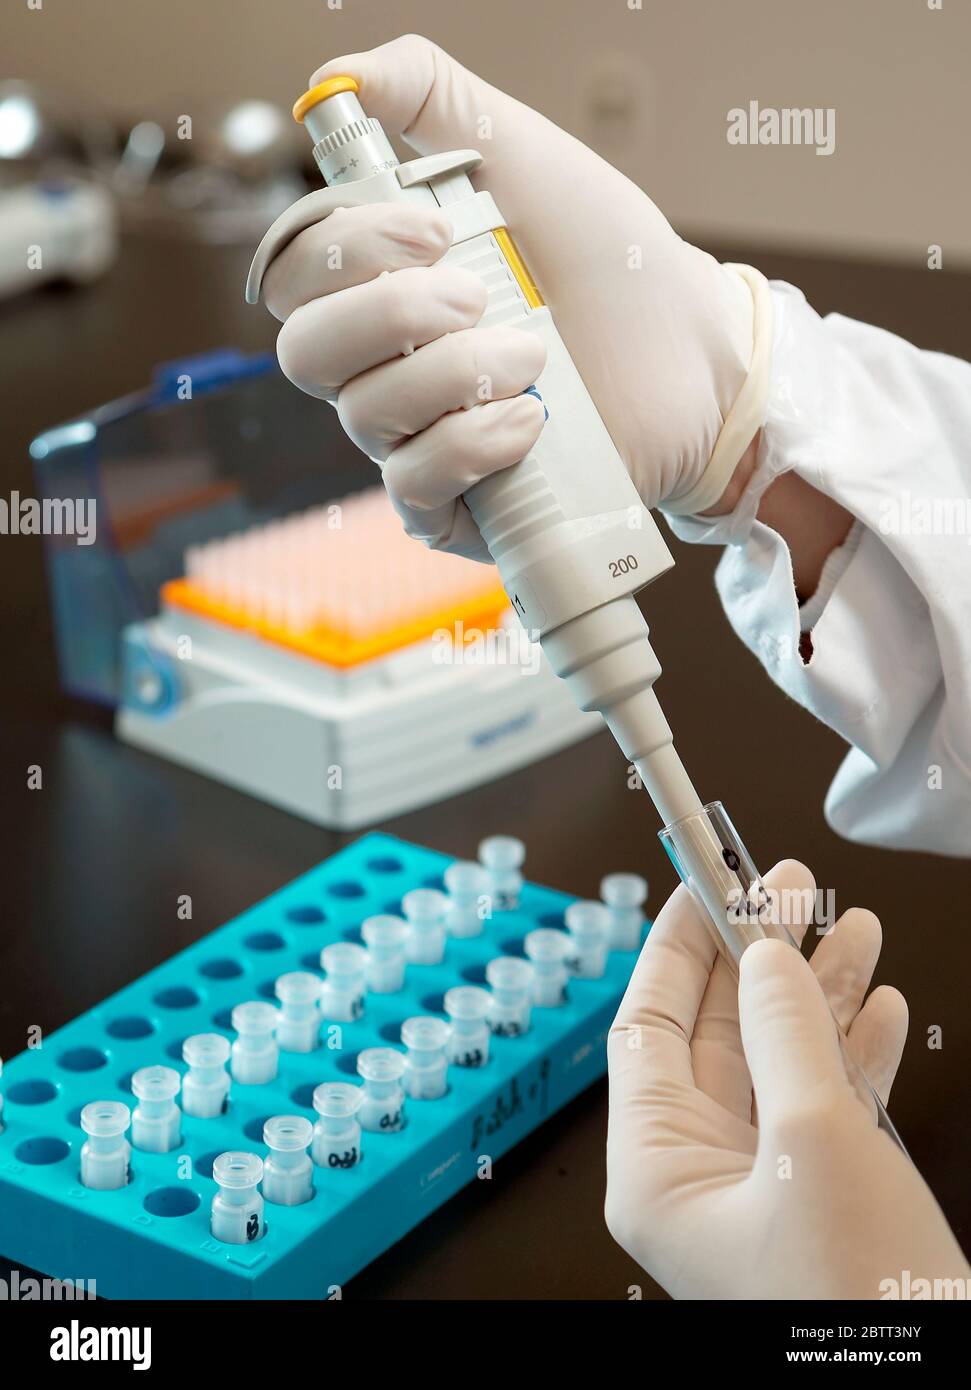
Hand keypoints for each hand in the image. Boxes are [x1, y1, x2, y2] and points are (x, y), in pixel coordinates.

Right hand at [264, 33, 756, 558]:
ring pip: (365, 416)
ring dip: (453, 376)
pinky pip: (414, 488)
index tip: (434, 231)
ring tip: (535, 357)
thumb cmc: (609, 261)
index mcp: (381, 286)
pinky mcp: (457, 504)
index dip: (343, 252)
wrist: (692, 354)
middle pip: (305, 353)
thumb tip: (328, 81)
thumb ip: (429, 96)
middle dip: (389, 318)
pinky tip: (530, 425)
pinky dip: (467, 448)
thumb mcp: (522, 153)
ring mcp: (416, 438)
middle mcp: (383, 365)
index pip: (294, 277)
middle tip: (477, 297)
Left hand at [606, 859, 968, 1298]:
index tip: (703, 880)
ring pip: (779, 1058)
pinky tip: (876, 1006)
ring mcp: (758, 1185)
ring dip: (817, 992)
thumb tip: (765, 954)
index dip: (677, 945)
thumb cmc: (855, 1302)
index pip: (649, 1024)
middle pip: (718, 1031)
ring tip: (852, 927)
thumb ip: (785, 1035)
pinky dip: (852, 1050)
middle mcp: (698, 1172)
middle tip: (793, 888)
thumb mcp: (814, 1142)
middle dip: (760, 956)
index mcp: (658, 1165)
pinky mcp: (816, 1199)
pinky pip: (823, 1102)